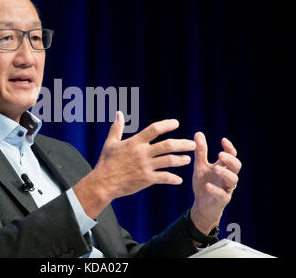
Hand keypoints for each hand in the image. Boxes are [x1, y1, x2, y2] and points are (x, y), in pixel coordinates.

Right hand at [74, 112, 195, 218]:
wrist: (103, 182)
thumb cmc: (106, 162)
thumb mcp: (110, 143)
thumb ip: (117, 128)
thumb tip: (118, 113)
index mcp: (135, 142)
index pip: (154, 129)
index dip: (167, 124)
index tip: (176, 123)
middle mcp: (142, 153)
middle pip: (167, 145)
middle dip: (183, 144)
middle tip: (193, 144)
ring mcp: (145, 166)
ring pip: (169, 161)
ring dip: (181, 160)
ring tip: (188, 159)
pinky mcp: (146, 179)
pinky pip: (164, 178)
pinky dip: (173, 179)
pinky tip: (179, 180)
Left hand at [190, 132, 241, 234]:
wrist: (201, 205)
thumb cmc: (204, 183)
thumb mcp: (200, 166)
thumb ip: (200, 152)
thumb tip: (198, 133)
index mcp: (224, 167)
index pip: (231, 155)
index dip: (229, 148)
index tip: (223, 140)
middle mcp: (227, 177)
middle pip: (236, 167)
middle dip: (230, 160)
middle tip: (220, 154)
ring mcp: (226, 189)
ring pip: (233, 180)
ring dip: (225, 173)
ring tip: (216, 168)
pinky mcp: (222, 200)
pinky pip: (222, 195)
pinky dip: (215, 190)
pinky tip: (208, 185)